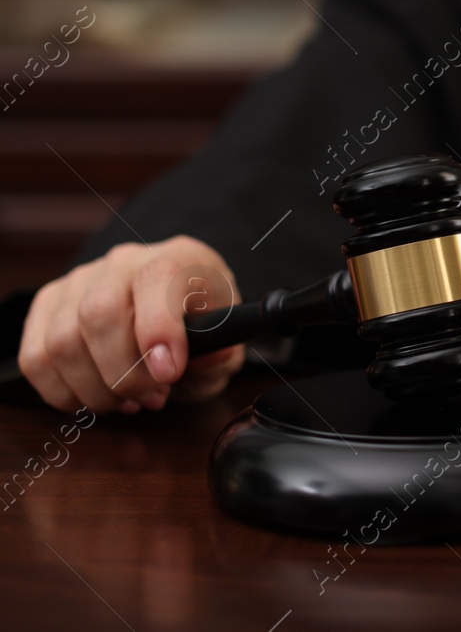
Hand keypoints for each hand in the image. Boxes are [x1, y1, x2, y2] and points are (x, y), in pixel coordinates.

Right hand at [18, 235, 244, 413]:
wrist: (177, 307)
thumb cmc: (202, 323)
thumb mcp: (227, 337)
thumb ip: (221, 350)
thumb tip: (210, 357)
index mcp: (177, 258)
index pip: (156, 278)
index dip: (158, 329)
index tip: (168, 373)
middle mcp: (124, 262)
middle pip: (99, 314)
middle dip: (125, 374)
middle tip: (154, 397)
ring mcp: (79, 281)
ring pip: (62, 341)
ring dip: (96, 388)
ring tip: (131, 400)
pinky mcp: (47, 306)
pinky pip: (36, 358)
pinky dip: (63, 392)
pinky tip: (98, 397)